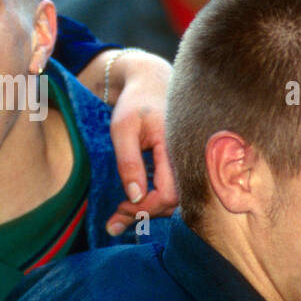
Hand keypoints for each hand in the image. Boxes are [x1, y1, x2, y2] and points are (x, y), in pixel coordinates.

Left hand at [98, 50, 176, 233]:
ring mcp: (184, 162)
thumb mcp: (122, 129)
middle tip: (115, 218)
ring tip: (119, 215)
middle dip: (144, 213)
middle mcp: (185, 158)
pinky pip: (171, 190)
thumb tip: (135, 197)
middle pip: (173, 202)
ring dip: (148, 211)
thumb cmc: (135, 102)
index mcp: (174, 148)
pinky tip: (132, 206)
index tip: (121, 207)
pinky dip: (153, 202)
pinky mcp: (179, 164)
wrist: (150, 82)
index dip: (146, 207)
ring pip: (173, 200)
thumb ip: (128, 162)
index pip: (169, 193)